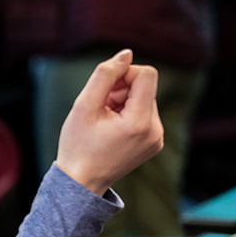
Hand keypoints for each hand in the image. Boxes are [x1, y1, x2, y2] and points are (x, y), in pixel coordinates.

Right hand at [54, 49, 163, 193]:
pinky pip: (145, 113)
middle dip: (121, 90)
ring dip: (123, 101)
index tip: (105, 89)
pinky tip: (111, 128)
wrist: (81, 182)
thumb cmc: (78, 144)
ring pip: (145, 99)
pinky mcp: (154, 143)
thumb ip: (105, 75)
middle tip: (100, 107)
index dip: (124, 73)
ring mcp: (157, 138)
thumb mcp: (84, 105)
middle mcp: (155, 131)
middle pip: (145, 86)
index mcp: (140, 123)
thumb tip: (126, 54)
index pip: (146, 75)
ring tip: (104, 119)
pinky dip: (128, 113)